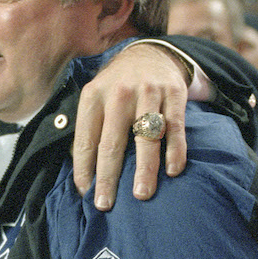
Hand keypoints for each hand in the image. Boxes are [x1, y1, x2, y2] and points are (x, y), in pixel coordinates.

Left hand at [72, 42, 190, 210]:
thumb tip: (82, 175)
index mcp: (93, 96)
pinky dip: (175, 150)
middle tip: (105, 204)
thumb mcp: (94, 97)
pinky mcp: (174, 94)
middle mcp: (119, 94)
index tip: (85, 193)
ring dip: (144, 169)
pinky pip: (175, 127)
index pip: (85, 139)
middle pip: (112, 142)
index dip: (84, 169)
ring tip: (141, 194)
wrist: (150, 54)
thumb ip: (88, 128)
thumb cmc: (116, 87)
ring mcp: (148, 93)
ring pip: (146, 137)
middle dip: (108, 177)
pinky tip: (172, 171)